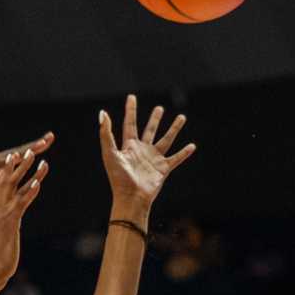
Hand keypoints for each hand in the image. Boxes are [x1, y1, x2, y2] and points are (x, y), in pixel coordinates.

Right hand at [0, 135, 53, 217]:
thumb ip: (1, 176)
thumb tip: (9, 172)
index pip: (20, 155)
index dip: (34, 148)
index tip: (48, 141)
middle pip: (18, 151)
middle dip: (34, 144)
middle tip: (50, 137)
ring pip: (9, 156)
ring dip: (25, 150)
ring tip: (39, 145)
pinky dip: (6, 161)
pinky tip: (15, 157)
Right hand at [0, 149, 46, 281]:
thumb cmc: (2, 255)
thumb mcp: (6, 234)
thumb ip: (9, 223)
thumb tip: (13, 220)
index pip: (5, 185)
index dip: (12, 170)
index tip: (20, 156)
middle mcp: (0, 208)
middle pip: (9, 180)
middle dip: (19, 163)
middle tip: (30, 148)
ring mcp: (4, 214)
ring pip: (14, 187)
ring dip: (25, 171)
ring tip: (34, 156)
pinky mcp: (11, 222)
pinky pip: (21, 204)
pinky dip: (28, 193)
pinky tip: (37, 183)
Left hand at [98, 95, 193, 216]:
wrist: (131, 198)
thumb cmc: (118, 178)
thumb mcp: (110, 153)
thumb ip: (106, 133)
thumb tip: (102, 113)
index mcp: (128, 146)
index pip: (129, 124)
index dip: (130, 110)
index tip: (131, 97)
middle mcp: (142, 151)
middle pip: (149, 130)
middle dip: (155, 119)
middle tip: (159, 108)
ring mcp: (153, 159)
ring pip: (166, 140)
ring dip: (174, 129)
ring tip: (181, 117)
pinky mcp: (163, 169)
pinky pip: (176, 158)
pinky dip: (184, 153)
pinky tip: (192, 146)